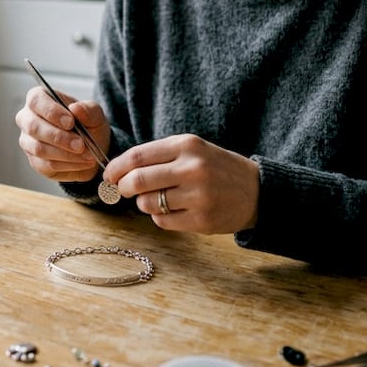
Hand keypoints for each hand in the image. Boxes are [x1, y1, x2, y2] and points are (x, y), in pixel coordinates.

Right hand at [15, 86, 111, 182]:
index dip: (52, 112)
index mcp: (39, 99)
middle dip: (59, 137)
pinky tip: (82, 162)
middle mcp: (27, 119)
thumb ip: (88, 110)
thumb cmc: (88, 124)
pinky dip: (67, 165)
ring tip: (86, 155)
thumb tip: (76, 108)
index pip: (36, 100)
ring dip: (65, 154)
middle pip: (33, 127)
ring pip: (39, 148)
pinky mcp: (34, 161)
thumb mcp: (95, 114)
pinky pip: (46, 165)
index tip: (70, 122)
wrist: (91, 148)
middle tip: (81, 144)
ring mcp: (28, 141)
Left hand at [103, 133, 260, 233]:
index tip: (109, 175)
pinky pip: (163, 221)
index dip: (116, 167)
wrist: (257, 191)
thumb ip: (158, 156)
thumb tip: (119, 171)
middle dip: (123, 187)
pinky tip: (173, 210)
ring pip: (148, 203)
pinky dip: (160, 217)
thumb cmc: (216, 168)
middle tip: (123, 190)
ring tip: (156, 199)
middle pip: (137, 180)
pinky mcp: (202, 221)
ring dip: (143, 203)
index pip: (137, 156)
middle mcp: (193, 169)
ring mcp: (199, 196)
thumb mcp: (192, 150)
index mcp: (187, 145)